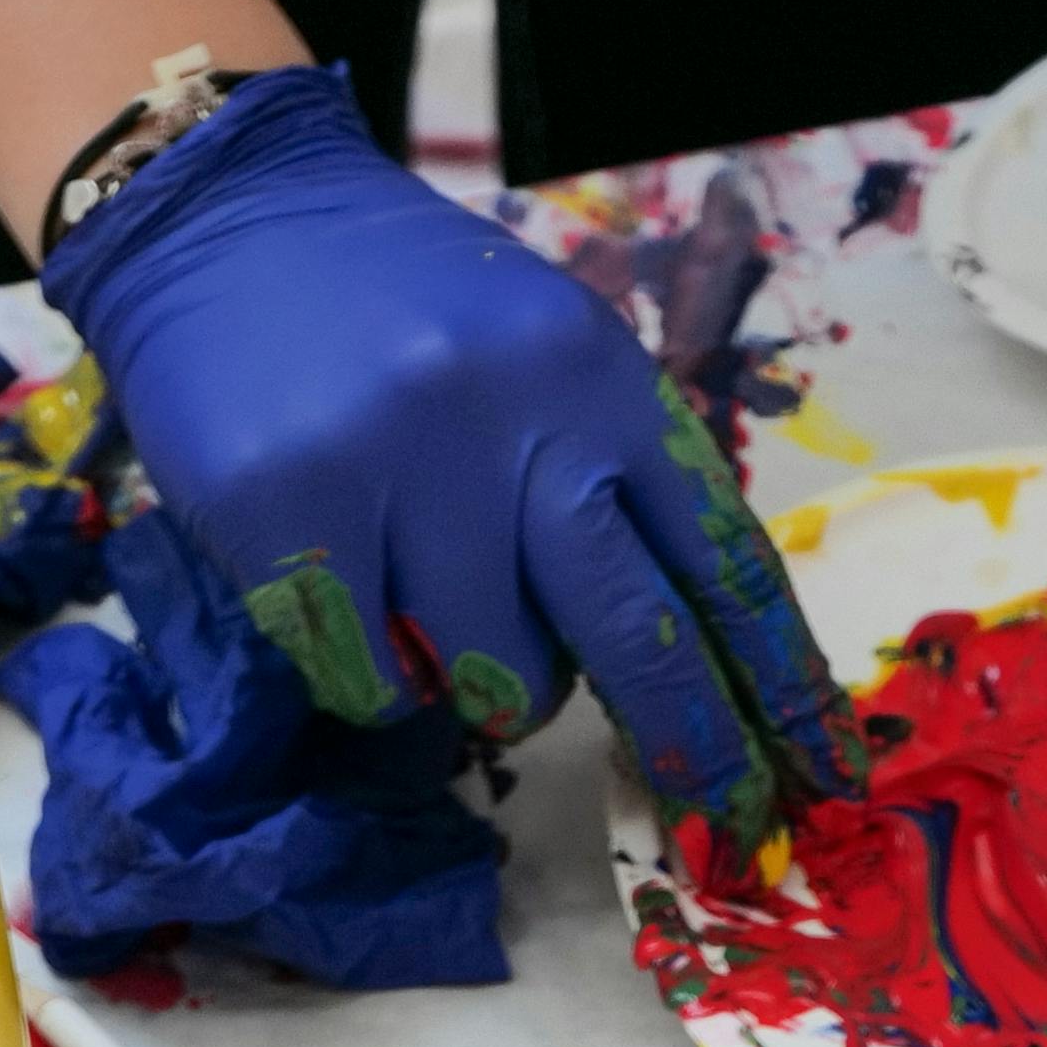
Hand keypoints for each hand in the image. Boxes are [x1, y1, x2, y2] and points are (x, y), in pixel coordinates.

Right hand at [40, 68, 853, 831]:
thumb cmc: (401, 311)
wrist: (227, 216)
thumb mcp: (538, 359)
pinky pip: (372, 681)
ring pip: (494, 679)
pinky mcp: (293, 512)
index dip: (778, 680)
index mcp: (596, 377)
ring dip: (481, 681)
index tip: (820, 774)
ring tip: (434, 601)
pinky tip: (349, 586)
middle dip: (690, 750)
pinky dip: (372, 672)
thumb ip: (609, 479)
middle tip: (720, 830)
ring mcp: (401, 463)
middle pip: (636, 639)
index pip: (718, 552)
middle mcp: (515, 416)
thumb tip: (692, 665)